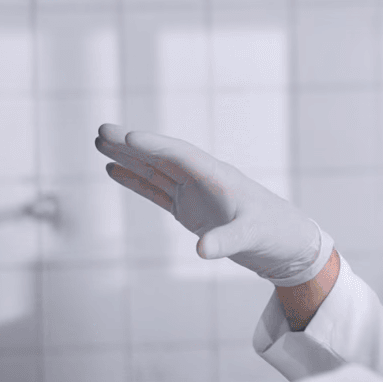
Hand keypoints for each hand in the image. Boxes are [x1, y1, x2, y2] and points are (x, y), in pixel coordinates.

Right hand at [95, 124, 332, 285]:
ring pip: (153, 170)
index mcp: (217, 176)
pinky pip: (155, 190)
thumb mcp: (252, 237)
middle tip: (100, 131)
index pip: (180, 155)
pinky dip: (134, 181)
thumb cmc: (274, 232)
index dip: (154, 146)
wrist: (285, 243)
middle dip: (131, 144)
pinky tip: (113, 170)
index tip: (128, 137)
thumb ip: (227, 241)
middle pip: (160, 155)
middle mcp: (201, 178)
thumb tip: (202, 250)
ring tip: (98, 143)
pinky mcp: (188, 208)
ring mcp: (192, 192)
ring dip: (127, 158)